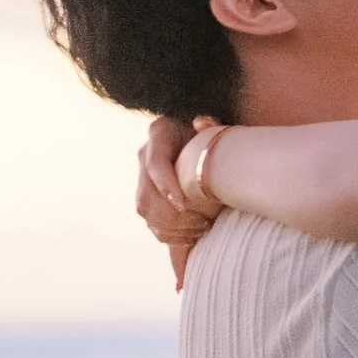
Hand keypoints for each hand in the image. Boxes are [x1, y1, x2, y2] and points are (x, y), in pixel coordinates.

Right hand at [136, 116, 219, 288]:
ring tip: (201, 228)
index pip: (154, 164)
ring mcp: (143, 177)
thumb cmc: (214, 139)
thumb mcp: (214, 131)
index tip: (182, 205)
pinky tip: (192, 234)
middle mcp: (145, 155)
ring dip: (173, 226)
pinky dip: (170, 234)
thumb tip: (200, 123)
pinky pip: (150, 222)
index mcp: (160, 134)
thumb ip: (210, 127)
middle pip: (147, 193)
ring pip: (146, 210)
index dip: (165, 186)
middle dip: (174, 214)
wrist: (208, 148)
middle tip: (201, 222)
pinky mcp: (147, 197)